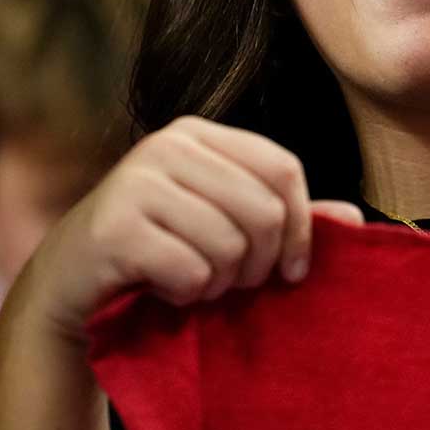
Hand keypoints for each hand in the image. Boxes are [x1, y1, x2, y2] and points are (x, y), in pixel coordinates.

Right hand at [16, 116, 363, 336]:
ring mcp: (136, 182)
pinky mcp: (113, 227)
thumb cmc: (164, 252)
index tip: (295, 270)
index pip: (283, 169)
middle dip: (258, 265)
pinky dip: (186, 294)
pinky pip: (190, 271)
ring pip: (228, 245)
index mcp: (201, 134)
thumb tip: (356, 221)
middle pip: (263, 211)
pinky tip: (163, 289)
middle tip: (234, 283)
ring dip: (220, 283)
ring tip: (195, 282)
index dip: (302, 226)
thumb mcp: (228, 227)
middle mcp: (167, 145)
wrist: (73, 284)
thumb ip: (288, 219)